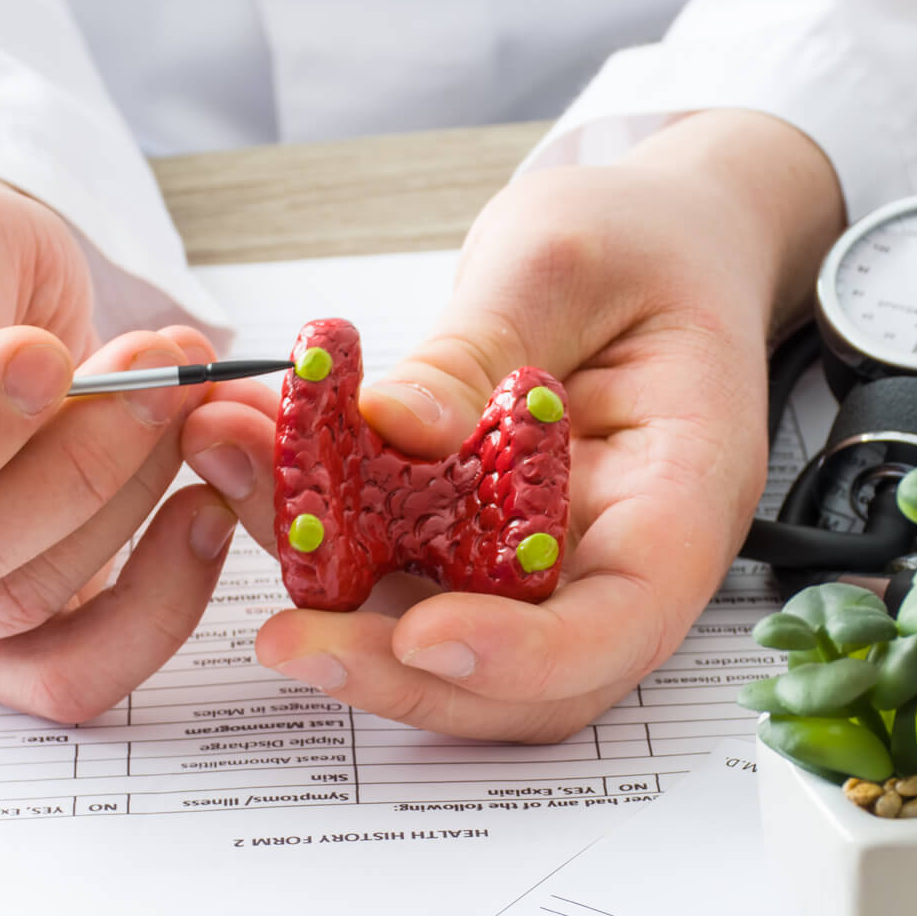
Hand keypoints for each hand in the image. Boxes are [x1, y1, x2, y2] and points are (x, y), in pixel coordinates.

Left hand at [184, 111, 840, 740]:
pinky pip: (402, 575)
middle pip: (525, 679)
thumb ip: (477, 349)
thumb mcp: (561, 262)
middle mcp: (619, 554)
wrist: (658, 236)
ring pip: (446, 639)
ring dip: (334, 604)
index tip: (422, 636)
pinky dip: (323, 542)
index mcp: (683, 493)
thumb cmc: (643, 241)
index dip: (525, 656)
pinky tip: (249, 465)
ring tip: (233, 490)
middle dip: (398, 672)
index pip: (622, 622)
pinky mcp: (479, 545)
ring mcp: (547, 561)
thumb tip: (394, 426)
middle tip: (285, 638)